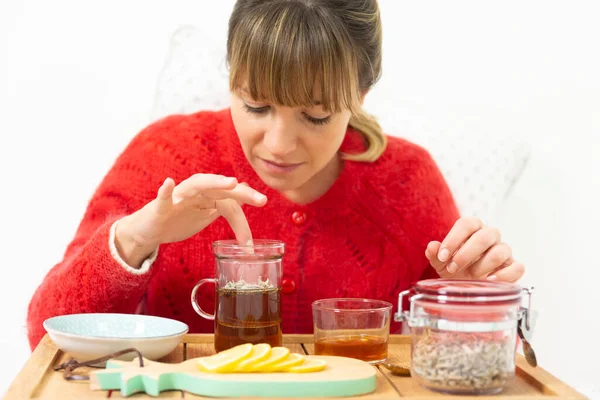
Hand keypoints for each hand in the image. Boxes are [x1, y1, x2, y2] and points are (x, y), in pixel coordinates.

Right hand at [115, 174, 266, 267]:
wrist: (148, 231)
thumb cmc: (178, 220)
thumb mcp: (205, 213)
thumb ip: (225, 205)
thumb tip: (247, 195)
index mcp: (208, 196)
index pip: (230, 205)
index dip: (242, 223)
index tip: (250, 244)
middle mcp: (195, 192)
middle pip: (221, 188)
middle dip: (242, 194)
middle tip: (261, 200)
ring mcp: (177, 197)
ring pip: (198, 185)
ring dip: (215, 182)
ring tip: (232, 183)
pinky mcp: (158, 207)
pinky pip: (162, 197)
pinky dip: (165, 190)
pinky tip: (168, 183)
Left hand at [425, 217, 524, 281]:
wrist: (467, 285)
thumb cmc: (456, 268)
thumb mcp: (441, 262)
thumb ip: (435, 253)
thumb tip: (432, 247)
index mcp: (473, 228)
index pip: (467, 223)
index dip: (453, 239)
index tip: (442, 256)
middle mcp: (490, 236)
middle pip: (484, 236)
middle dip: (466, 254)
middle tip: (453, 268)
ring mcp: (504, 250)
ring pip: (500, 251)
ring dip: (482, 266)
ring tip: (471, 275)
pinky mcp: (513, 266)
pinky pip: (517, 267)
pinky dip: (504, 276)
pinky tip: (489, 281)